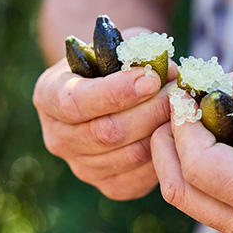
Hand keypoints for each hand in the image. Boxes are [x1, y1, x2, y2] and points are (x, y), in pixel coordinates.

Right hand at [32, 28, 176, 199]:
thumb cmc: (116, 61)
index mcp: (48, 96)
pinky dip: (165, 154)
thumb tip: (167, 71)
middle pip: (107, 133)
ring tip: (184, 107)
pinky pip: (142, 176)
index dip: (116, 92)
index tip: (151, 78)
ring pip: (130, 155)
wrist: (112, 90)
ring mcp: (81, 167)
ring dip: (163, 130)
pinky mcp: (110, 186)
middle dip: (150, 110)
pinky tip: (179, 132)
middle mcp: (57, 137)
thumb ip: (139, 53)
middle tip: (179, 92)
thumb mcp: (120, 45)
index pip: (76, 102)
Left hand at [151, 64, 232, 232]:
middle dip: (168, 141)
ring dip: (180, 155)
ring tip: (196, 119)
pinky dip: (198, 171)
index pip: (201, 167)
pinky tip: (213, 143)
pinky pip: (205, 204)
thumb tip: (206, 86)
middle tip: (176, 105)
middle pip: (181, 189)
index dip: (183, 125)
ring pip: (188, 199)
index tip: (183, 93)